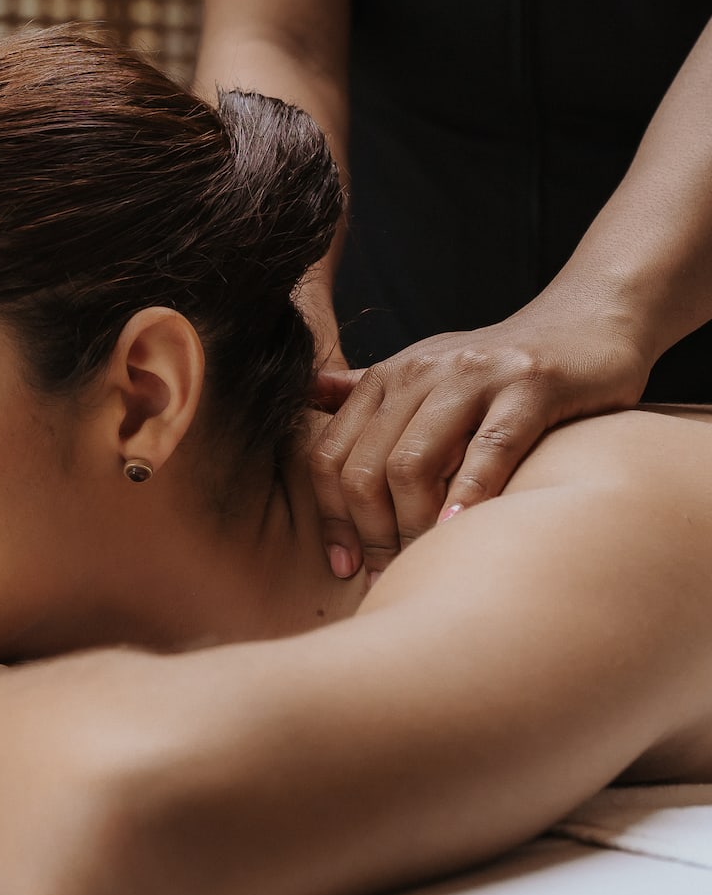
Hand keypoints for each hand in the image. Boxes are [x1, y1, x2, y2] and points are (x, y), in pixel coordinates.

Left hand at [308, 298, 648, 576]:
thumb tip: (305, 393)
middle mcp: (421, 372)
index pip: (329, 456)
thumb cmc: (499, 366)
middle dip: (370, 533)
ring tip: (424, 561)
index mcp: (386, 377)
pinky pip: (489, 450)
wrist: (590, 321)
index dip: (331, 518)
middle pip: (364, 468)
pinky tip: (459, 531)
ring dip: (412, 526)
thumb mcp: (425, 372)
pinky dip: (469, 497)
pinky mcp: (532, 384)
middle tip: (389, 574)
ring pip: (413, 463)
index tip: (343, 565)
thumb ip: (364, 389)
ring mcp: (475, 376)